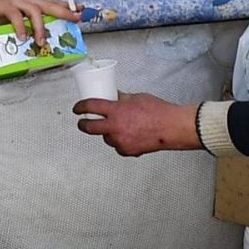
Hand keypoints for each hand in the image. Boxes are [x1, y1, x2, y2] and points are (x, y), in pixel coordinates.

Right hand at [0, 0, 78, 50]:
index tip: (80, 10)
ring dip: (41, 27)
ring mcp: (16, 1)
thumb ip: (24, 25)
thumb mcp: (12, 17)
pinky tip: (22, 37)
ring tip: (42, 41)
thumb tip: (33, 38)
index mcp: (29, 1)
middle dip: (64, 12)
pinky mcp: (4, 6)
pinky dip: (21, 28)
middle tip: (75, 19)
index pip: (52, 3)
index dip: (67, 6)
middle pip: (49, 5)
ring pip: (35, 11)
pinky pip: (16, 17)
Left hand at [74, 93, 198, 156]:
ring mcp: (120, 141)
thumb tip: (113, 97)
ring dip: (108, 133)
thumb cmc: (158, 111)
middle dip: (83, 125)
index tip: (77, 108)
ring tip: (121, 128)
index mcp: (116, 110)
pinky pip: (118, 146)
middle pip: (89, 128)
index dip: (80, 107)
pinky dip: (121, 142)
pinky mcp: (127, 151)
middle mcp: (115, 127)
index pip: (91, 107)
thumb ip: (122, 99)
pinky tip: (131, 136)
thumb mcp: (137, 98)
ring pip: (106, 138)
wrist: (171, 127)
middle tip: (83, 122)